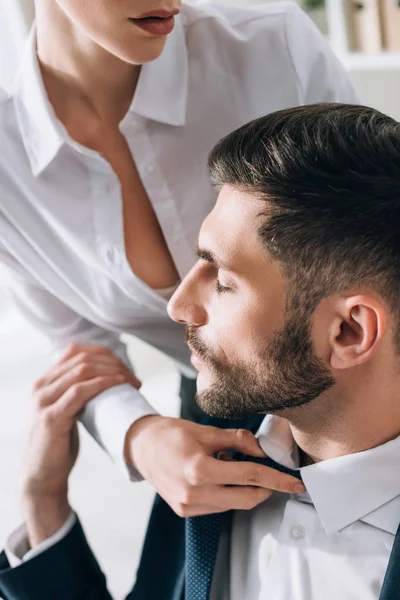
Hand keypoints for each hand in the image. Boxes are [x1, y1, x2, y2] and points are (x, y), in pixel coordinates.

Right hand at [22, 344, 140, 546]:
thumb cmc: (58, 444)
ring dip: (112, 372)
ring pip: (82, 370)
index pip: (75, 351)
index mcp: (43, 381)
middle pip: (82, 358)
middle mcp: (40, 386)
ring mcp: (43, 401)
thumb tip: (106, 377)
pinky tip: (119, 385)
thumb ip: (75, 393)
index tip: (124, 367)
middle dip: (113, 363)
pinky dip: (103, 384)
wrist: (42, 476)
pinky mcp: (51, 417)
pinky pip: (80, 391)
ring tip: (131, 382)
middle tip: (133, 378)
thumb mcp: (65, 411)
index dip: (104, 354)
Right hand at [125, 416, 304, 516]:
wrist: (140, 446)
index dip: (277, 480)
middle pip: (247, 498)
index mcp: (199, 470)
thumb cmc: (171, 433)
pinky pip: (219, 506)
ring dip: (245, 490)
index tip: (296, 483)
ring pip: (234, 504)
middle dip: (267, 489)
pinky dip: (228, 493)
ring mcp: (188, 505)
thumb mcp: (206, 431)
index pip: (250, 477)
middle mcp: (194, 493)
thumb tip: (263, 451)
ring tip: (235, 466)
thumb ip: (237, 440)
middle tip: (278, 476)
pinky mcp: (185, 511)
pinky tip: (221, 475)